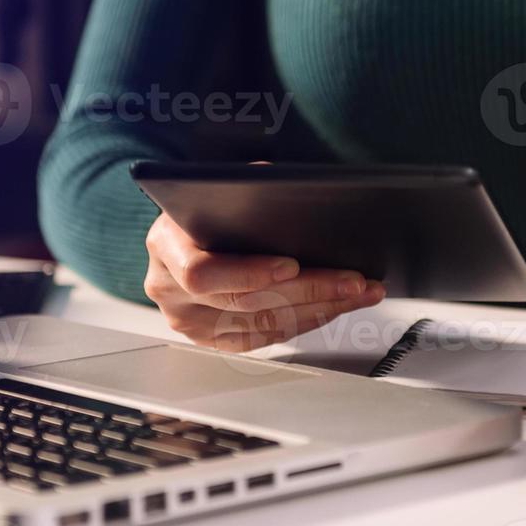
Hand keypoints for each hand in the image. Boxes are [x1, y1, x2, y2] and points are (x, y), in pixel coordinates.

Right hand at [143, 210, 384, 351]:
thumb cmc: (206, 206)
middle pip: (245, 302)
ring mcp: (191, 321)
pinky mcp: (213, 339)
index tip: (292, 265)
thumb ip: (245, 187)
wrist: (187, 231)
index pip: (202, 274)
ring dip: (319, 308)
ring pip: (263, 325)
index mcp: (166, 246)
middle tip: (352, 280)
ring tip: (359, 292)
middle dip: (308, 290)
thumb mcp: (216, 188)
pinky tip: (335, 306)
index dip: (249, 273)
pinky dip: (306, 321)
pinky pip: (266, 338)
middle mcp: (171, 290)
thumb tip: (288, 186)